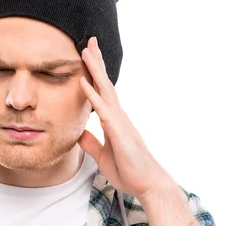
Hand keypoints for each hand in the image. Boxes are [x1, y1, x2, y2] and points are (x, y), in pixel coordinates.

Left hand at [77, 36, 174, 200]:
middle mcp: (118, 116)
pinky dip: (92, 95)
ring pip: (105, 90)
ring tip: (85, 50)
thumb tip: (78, 133)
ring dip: (95, 70)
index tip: (87, 55)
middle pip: (105, 83)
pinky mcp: (119, 132)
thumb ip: (90, 143)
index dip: (95, 73)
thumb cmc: (128, 170)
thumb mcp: (102, 155)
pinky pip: (103, 110)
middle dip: (97, 61)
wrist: (146, 184)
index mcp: (114, 120)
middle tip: (89, 40)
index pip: (102, 91)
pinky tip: (83, 82)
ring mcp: (120, 122)